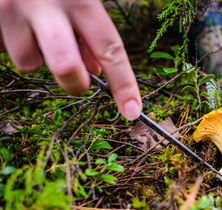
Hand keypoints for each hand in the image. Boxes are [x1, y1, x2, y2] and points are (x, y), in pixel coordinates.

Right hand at [0, 0, 141, 119]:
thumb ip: (88, 32)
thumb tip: (95, 71)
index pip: (110, 48)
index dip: (124, 84)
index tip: (133, 111)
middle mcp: (46, 3)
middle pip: (66, 69)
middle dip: (75, 84)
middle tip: (78, 81)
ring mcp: (11, 9)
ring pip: (28, 63)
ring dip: (35, 55)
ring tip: (32, 27)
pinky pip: (3, 49)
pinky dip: (13, 43)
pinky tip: (13, 22)